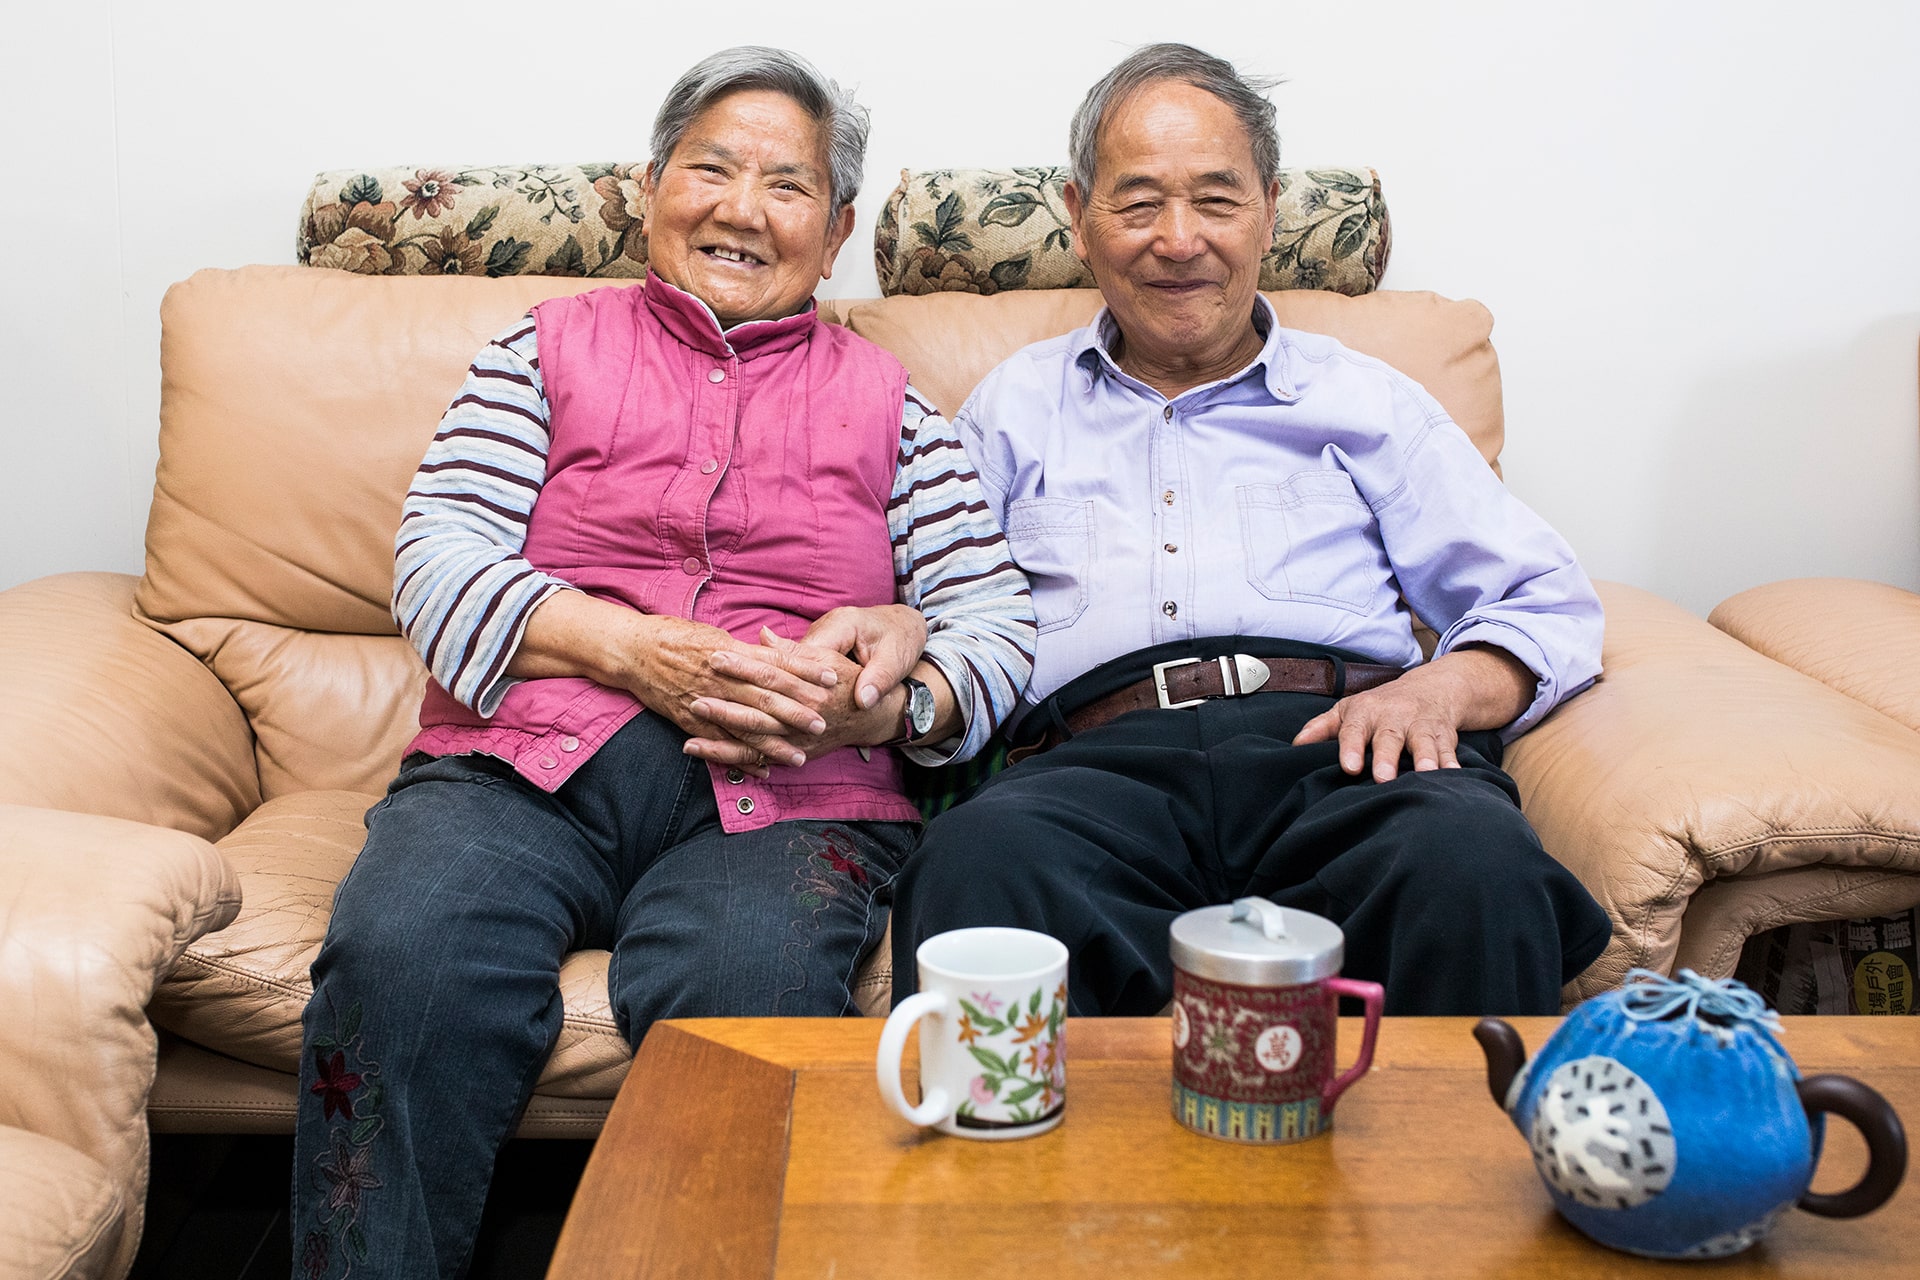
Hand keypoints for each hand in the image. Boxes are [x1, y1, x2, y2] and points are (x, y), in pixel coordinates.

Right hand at [507, 592, 840, 772]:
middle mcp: (719, 680)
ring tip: (800, 757)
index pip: (774, 663)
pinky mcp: (689, 721)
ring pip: (744, 727)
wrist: (631, 651)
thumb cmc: (675, 636)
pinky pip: (719, 744)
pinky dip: (741, 758)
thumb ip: (746, 649)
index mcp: (728, 653)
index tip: (831, 676)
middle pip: (765, 698)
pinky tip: (762, 771)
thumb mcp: (714, 634)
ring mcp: (704, 703)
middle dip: (796, 712)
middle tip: (824, 721)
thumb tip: (776, 651)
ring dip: (774, 744)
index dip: (804, 671)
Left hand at [685, 628, 903, 768]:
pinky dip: (729, 757)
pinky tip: (702, 751)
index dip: (742, 665)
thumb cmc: (846, 680)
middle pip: (759, 711)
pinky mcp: (793, 754)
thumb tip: (763, 635)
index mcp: (809, 687)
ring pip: (755, 742)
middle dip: (724, 705)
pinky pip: (757, 759)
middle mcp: (803, 717)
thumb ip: (792, 650)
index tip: (715, 655)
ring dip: (721, 739)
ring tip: (689, 734)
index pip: (770, 673)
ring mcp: (797, 740)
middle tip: (693, 695)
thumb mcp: (826, 657)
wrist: (874, 714)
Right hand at [799, 605, 927, 709]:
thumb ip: (879, 679)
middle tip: (810, 717)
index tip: (814, 709)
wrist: (904, 625)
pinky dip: (810, 685)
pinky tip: (814, 707)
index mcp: (841, 624)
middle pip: (798, 659)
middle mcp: (823, 627)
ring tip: (807, 716)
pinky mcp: (820, 647)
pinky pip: (807, 667)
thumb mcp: (896, 660)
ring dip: (802, 688)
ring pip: (799, 665)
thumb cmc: (902, 639)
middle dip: (801, 687)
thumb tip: (862, 703)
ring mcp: (819, 636)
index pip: (810, 653)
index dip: (808, 681)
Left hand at [1290, 647, 1535, 781]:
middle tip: (1384, 777)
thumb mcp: (1349, 711)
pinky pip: (1450, 750)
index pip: (1353, 729)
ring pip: (1424, 742)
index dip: (1351, 747)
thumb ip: (1322, 728)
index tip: (1349, 767)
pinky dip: (1453, 763)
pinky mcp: (1446, 736)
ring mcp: (1421, 725)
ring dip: (1425, 758)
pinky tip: (1455, 776)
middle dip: (1387, 756)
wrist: (1432, 688)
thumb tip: (1295, 746)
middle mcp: (1394, 717)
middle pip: (1390, 737)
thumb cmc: (1380, 706)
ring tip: (1425, 774)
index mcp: (1365, 712)